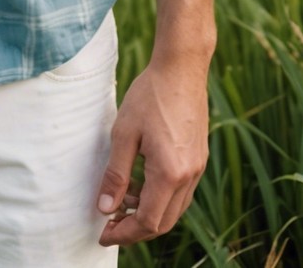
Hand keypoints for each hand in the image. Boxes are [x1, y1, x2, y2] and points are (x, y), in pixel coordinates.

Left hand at [96, 55, 209, 246]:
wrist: (181, 69)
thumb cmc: (149, 96)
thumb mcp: (124, 133)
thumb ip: (116, 175)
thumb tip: (106, 209)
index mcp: (169, 173)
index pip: (148, 222)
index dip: (124, 233)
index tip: (103, 234)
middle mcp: (189, 176)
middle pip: (164, 222)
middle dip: (135, 229)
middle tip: (110, 224)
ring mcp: (197, 168)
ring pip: (174, 208)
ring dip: (148, 213)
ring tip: (121, 201)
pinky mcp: (198, 158)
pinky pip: (180, 191)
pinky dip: (160, 196)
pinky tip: (140, 182)